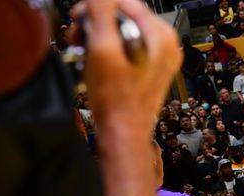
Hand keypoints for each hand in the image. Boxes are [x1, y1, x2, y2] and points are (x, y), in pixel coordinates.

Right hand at [75, 0, 180, 140]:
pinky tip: (94, 60)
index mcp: (161, 36)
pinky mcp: (150, 69)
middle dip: (96, 22)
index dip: (96, 6)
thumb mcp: (103, 49)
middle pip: (123, 15)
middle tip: (78, 36)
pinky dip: (107, 49)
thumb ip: (101, 12)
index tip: (79, 19)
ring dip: (98, 36)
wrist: (123, 133)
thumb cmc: (117, 101)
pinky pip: (126, 47)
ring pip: (122, 31)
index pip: (123, 1)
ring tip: (83, 49)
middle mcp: (165, 45)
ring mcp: (159, 58)